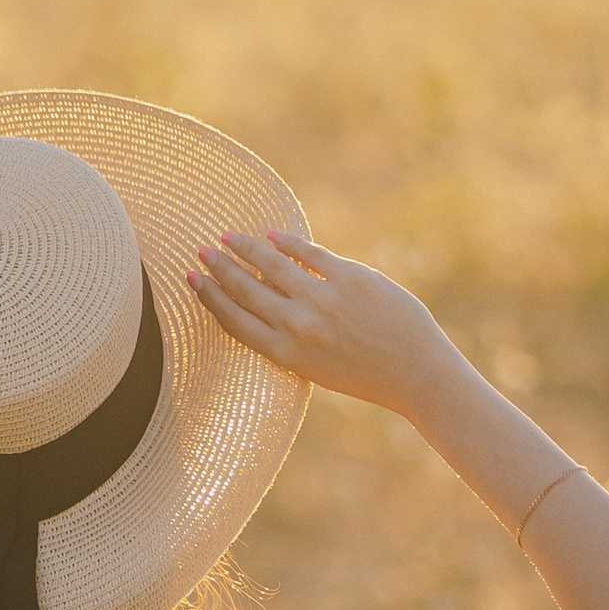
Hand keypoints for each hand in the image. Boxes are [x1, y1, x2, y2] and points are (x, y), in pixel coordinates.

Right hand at [188, 231, 456, 417]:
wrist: (416, 374)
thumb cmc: (369, 375)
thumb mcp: (319, 367)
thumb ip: (293, 338)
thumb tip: (272, 296)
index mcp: (287, 355)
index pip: (236, 321)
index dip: (210, 298)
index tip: (192, 280)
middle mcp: (299, 327)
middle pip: (246, 290)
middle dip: (219, 268)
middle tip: (201, 250)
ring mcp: (323, 301)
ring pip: (272, 265)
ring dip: (245, 248)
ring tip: (228, 236)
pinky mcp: (349, 279)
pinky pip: (310, 253)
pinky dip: (288, 241)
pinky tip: (273, 234)